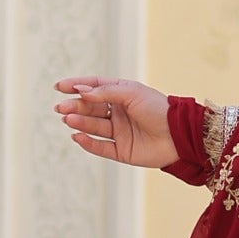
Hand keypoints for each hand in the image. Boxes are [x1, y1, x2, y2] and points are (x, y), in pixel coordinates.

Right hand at [54, 76, 177, 168]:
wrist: (179, 135)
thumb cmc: (159, 109)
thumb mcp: (131, 93)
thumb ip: (105, 92)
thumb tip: (80, 90)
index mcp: (122, 94)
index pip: (94, 87)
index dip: (76, 86)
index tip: (59, 87)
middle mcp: (118, 112)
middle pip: (90, 108)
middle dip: (75, 106)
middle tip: (61, 107)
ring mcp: (119, 132)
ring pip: (93, 126)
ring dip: (79, 122)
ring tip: (68, 119)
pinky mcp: (121, 151)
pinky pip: (100, 147)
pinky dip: (88, 142)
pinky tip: (77, 136)